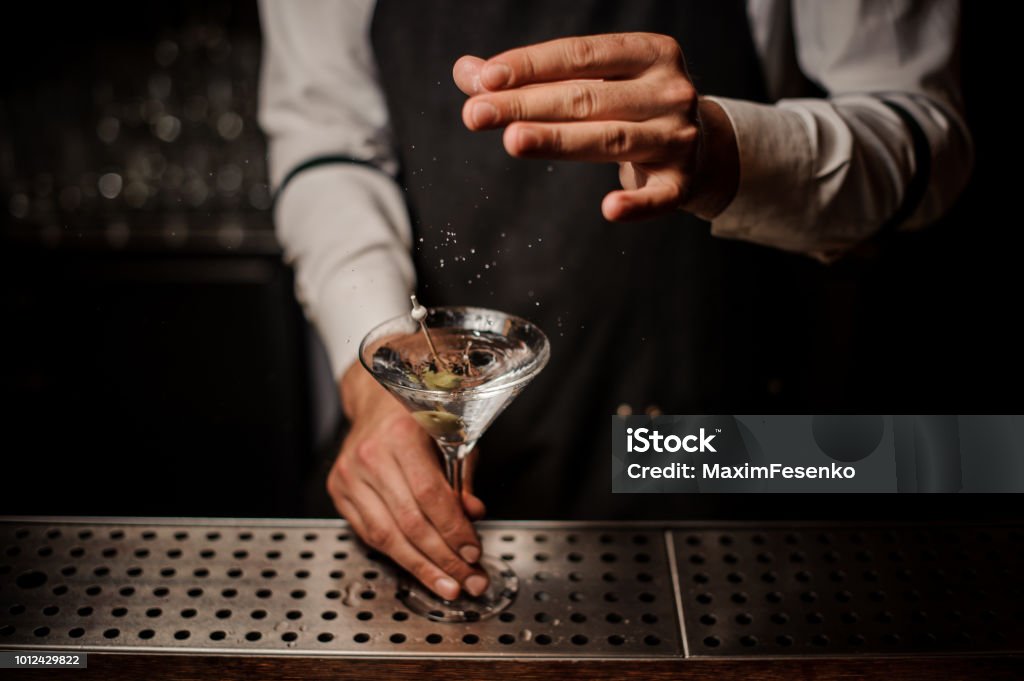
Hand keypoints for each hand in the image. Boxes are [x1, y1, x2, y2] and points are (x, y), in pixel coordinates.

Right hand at [328, 364, 487, 599]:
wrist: (376, 400)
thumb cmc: (419, 415)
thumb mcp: (452, 436)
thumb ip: (462, 477)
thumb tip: (473, 514)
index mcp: (402, 435)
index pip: (430, 496)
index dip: (454, 530)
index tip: (474, 552)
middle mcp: (370, 455)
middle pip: (409, 522)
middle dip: (443, 558)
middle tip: (468, 579)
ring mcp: (349, 474)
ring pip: (387, 535)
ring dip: (421, 567)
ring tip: (447, 585)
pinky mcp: (339, 490)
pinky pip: (369, 533)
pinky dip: (397, 555)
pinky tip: (419, 568)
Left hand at [453, 33, 738, 220]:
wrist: (699, 144)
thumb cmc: (628, 105)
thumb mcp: (591, 81)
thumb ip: (531, 77)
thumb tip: (466, 73)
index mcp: (650, 52)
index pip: (581, 55)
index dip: (531, 65)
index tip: (485, 79)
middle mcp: (671, 91)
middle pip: (588, 99)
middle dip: (527, 105)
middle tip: (475, 114)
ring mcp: (680, 138)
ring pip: (611, 141)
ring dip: (559, 141)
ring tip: (512, 140)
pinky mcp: (683, 183)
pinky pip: (658, 198)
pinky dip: (636, 204)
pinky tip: (609, 209)